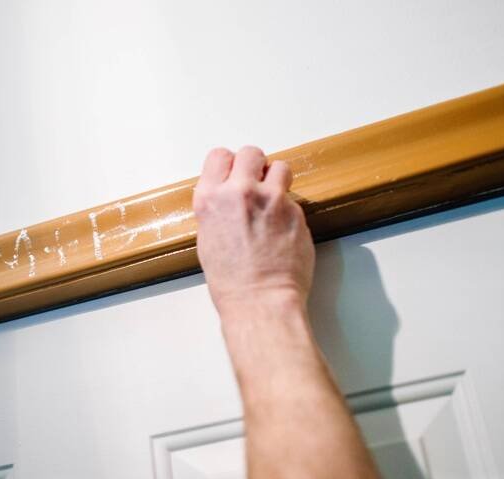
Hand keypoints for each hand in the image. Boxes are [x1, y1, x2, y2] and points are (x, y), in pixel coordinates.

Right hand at [192, 146, 313, 315]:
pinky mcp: (296, 211)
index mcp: (211, 200)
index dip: (228, 165)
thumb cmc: (231, 282)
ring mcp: (271, 199)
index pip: (219, 156)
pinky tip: (282, 229)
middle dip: (254, 166)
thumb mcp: (207, 240)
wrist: (260, 300)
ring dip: (276, 180)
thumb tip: (227, 201)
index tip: (232, 175)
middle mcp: (240, 193)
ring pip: (279, 167)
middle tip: (255, 184)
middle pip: (250, 153)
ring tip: (273, 202)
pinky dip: (288, 209)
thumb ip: (217, 211)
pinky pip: (292, 199)